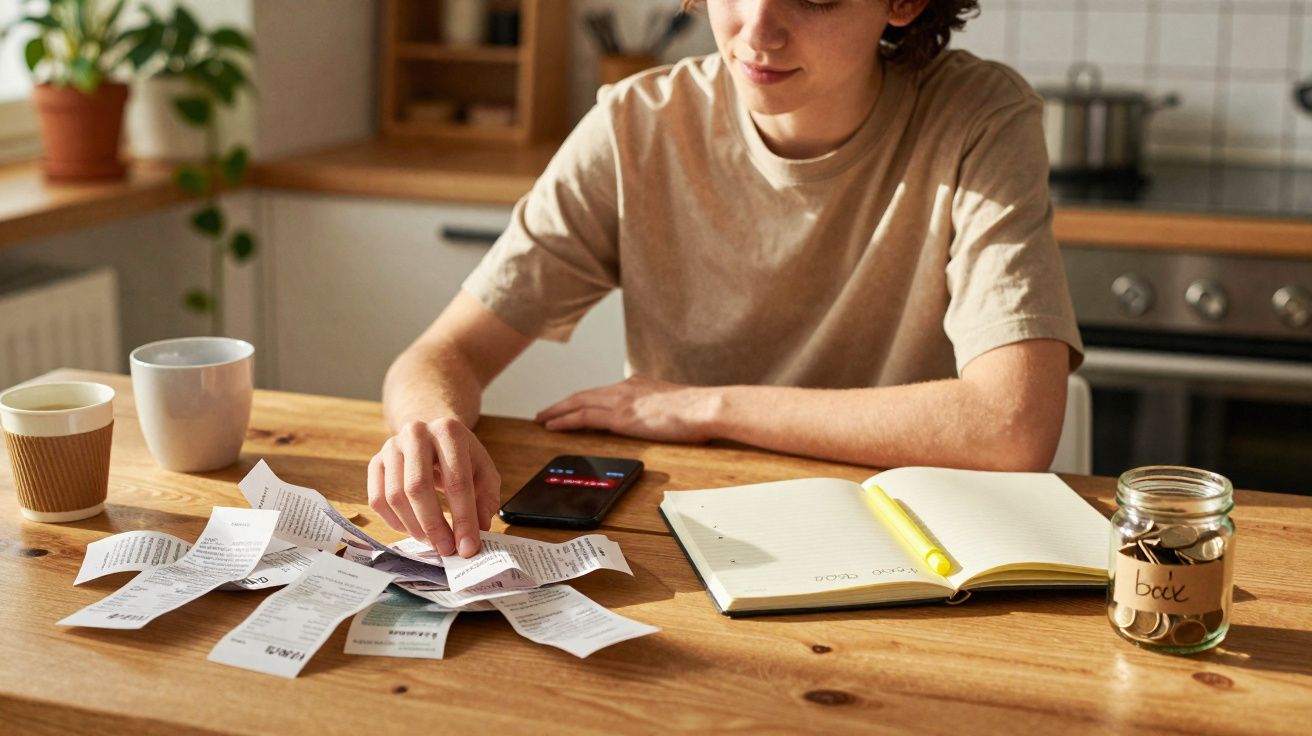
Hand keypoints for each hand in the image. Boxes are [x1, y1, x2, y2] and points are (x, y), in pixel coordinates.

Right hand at [367, 417, 500, 556]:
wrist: (432, 435)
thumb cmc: (460, 457)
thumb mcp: (483, 470)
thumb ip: (486, 498)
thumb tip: (478, 529)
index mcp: (449, 431)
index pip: (456, 480)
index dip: (463, 518)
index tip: (468, 546)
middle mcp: (416, 434)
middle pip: (418, 487)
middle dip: (434, 525)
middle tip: (447, 549)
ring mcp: (392, 447)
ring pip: (395, 496)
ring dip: (414, 527)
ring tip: (433, 541)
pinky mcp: (376, 462)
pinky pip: (378, 499)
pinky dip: (394, 522)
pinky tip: (412, 530)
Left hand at [534, 375, 718, 442]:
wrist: (705, 407)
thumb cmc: (698, 410)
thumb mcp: (674, 403)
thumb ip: (659, 408)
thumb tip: (660, 418)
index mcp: (637, 384)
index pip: (602, 392)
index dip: (583, 399)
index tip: (572, 405)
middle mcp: (625, 388)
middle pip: (584, 394)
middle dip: (563, 404)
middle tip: (546, 412)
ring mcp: (621, 400)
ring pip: (578, 403)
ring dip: (557, 411)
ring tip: (542, 419)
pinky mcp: (620, 416)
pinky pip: (583, 416)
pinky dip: (565, 420)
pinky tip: (553, 426)